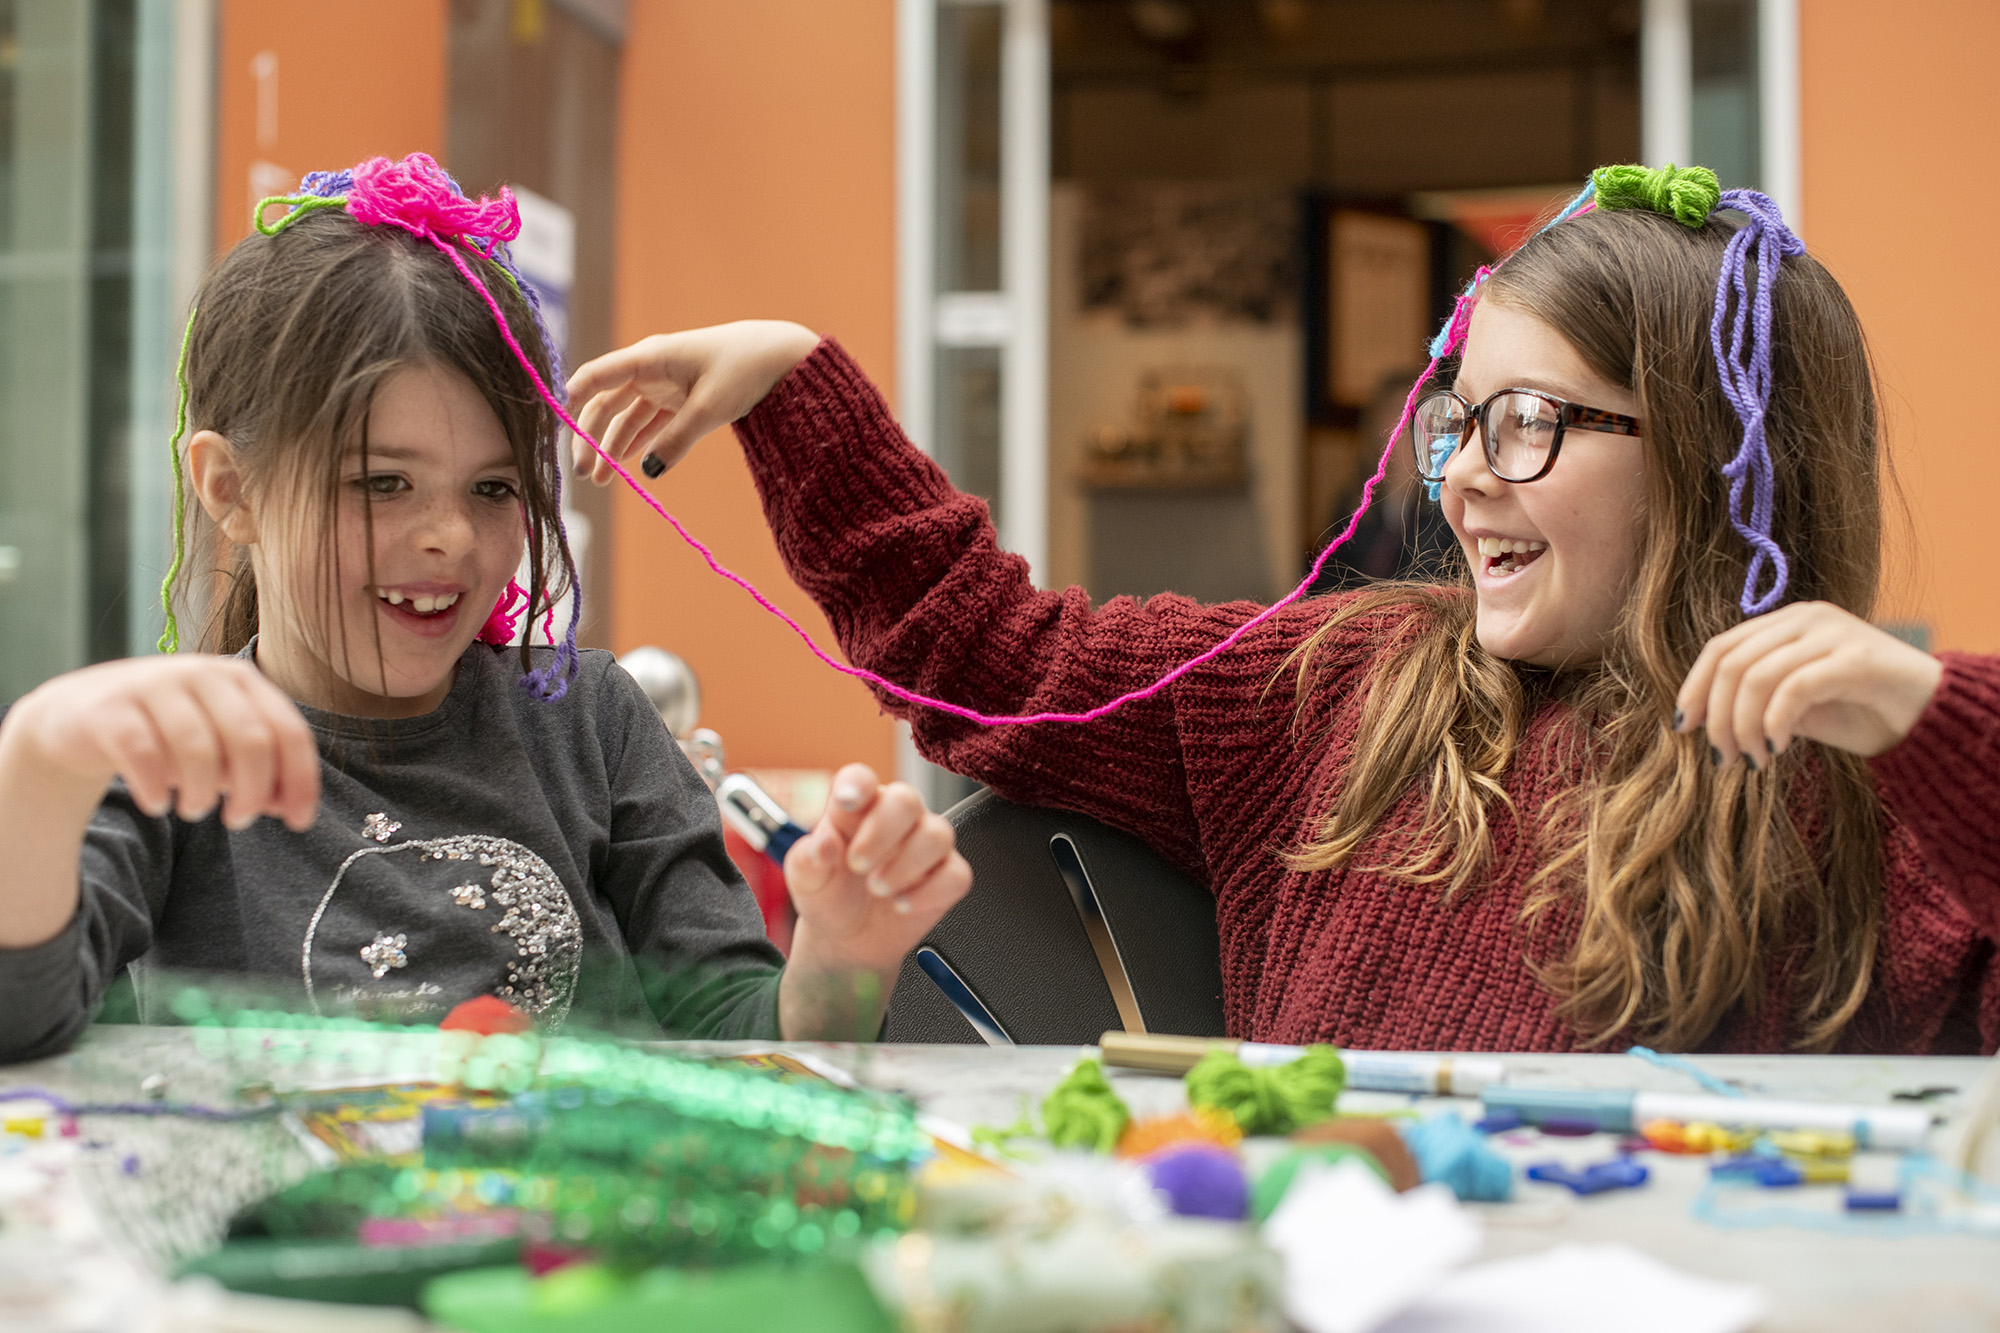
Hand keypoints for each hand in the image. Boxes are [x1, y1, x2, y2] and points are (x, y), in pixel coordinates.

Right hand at [1, 655, 320, 830]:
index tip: (299, 823)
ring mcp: (153, 684)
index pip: (288, 730)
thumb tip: (291, 807)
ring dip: (202, 794)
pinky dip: (155, 789)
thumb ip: (259, 772)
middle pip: (251, 740)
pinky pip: (144, 754)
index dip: (301, 780)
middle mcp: (201, 673)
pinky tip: (156, 805)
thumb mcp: (219, 749)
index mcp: (239, 679)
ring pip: (198, 749)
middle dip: (253, 792)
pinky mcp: (109, 708)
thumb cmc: (165, 734)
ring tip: (194, 810)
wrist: (78, 716)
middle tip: (238, 821)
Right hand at [564, 321, 820, 485]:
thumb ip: (677, 440)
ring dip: (611, 447)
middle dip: (591, 437)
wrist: (777, 358)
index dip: (575, 394)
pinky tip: (626, 467)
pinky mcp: (679, 400)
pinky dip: (637, 444)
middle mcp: (649, 369)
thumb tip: (648, 470)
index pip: (600, 374)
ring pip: (626, 418)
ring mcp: (663, 385)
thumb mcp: (710, 407)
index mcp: (650, 358)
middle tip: (584, 472)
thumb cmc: (742, 369)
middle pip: (606, 403)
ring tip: (601, 481)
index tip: (558, 419)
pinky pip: (649, 424)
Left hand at [785, 764, 969, 975]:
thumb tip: (822, 845)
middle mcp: (895, 819)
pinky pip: (956, 875)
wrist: (847, 939)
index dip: (858, 784)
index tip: (847, 801)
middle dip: (882, 833)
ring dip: (907, 865)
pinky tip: (903, 905)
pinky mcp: (946, 876)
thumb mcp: (805, 880)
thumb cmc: (828, 895)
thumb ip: (807, 860)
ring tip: (879, 890)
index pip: (862, 779)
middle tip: (858, 865)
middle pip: (906, 800)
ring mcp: (924, 845)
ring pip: (937, 834)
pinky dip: (929, 893)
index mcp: (856, 809)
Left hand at [1674, 601, 1943, 765]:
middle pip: (1732, 663)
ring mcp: (1832, 632)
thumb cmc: (1860, 711)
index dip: (1694, 688)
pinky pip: (1794, 687)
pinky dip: (1775, 722)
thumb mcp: (1795, 709)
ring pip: (1757, 676)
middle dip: (1717, 716)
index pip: (1721, 648)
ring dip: (1744, 726)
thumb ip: (1756, 703)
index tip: (1684, 729)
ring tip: (1753, 761)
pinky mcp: (1856, 657)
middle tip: (1722, 758)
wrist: (1930, 716)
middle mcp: (1805, 618)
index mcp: (1786, 623)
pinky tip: (1778, 749)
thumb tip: (1706, 722)